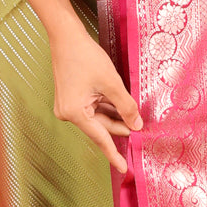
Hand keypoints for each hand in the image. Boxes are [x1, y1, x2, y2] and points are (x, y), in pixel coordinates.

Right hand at [48, 18, 141, 174]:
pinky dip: (105, 107)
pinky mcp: (70, 98)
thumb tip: (137, 126)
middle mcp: (68, 114)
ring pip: (97, 116)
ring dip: (114, 115)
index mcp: (75, 113)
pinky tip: (119, 104)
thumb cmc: (85, 57)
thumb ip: (126, 107)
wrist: (66, 37)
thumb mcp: (111, 83)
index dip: (114, 154)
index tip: (124, 169)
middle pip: (100, 126)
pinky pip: (92, 108)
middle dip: (120, 126)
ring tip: (132, 113)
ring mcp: (67, 106)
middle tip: (140, 128)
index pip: (100, 138)